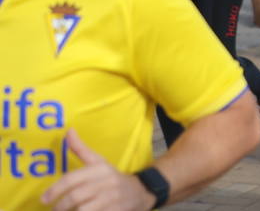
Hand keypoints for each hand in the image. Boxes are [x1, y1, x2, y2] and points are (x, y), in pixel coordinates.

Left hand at [41, 128, 156, 210]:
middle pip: (76, 196)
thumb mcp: (99, 162)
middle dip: (61, 206)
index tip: (44, 199)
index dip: (55, 189)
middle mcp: (107, 182)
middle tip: (54, 209)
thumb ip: (81, 149)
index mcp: (100, 169)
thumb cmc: (112, 177)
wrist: (141, 190)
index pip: (72, 179)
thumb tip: (68, 131)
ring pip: (84, 209)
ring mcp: (113, 199)